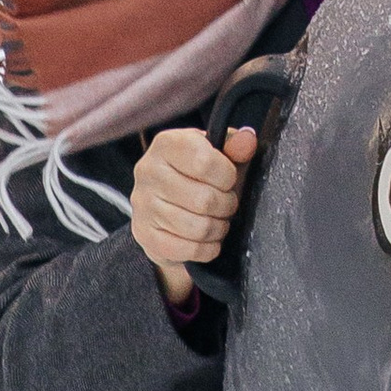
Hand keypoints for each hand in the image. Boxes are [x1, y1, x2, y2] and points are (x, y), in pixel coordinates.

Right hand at [131, 122, 257, 306]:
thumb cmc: (199, 175)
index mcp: (167, 144)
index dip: (227, 176)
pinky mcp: (144, 235)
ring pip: (198, 228)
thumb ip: (236, 146)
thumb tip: (247, 140)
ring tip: (218, 220)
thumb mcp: (220, 154)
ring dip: (218, 228)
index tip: (228, 179)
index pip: (205, 162)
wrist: (167, 205)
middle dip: (226, 205)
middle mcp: (148, 171)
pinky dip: (207, 248)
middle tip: (227, 204)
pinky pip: (188, 249)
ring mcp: (143, 205)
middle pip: (204, 200)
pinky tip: (207, 238)